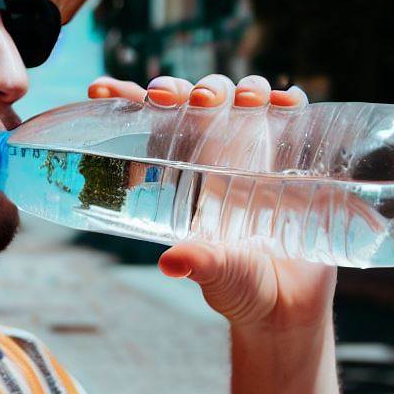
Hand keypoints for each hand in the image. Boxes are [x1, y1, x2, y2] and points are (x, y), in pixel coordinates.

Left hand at [87, 72, 336, 336]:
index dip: (124, 100)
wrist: (290, 305)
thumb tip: (171, 264)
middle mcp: (213, 157)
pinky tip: (288, 102)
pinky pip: (291, 115)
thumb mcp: (216, 273)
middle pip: (191, 101)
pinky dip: (289, 99)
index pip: (146, 128)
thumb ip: (199, 264)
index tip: (99, 88)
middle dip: (179, 88)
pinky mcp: (294, 158)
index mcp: (180, 177)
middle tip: (171, 98)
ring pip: (238, 97)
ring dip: (235, 87)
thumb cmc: (239, 286)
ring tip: (243, 100)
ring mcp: (254, 153)